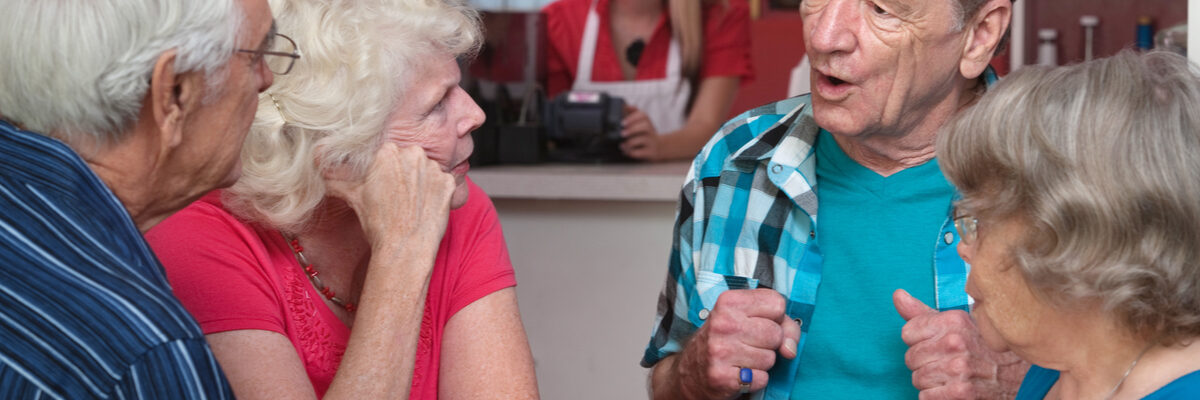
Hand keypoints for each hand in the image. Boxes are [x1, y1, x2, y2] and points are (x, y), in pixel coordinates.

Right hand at [323, 143, 454, 251]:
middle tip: (399, 196)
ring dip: (422, 183)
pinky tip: (425, 208)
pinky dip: (436, 194)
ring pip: (427, 170)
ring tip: (412, 204)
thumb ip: (334, 178)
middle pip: (409, 159)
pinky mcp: (449, 183)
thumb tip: (316, 165)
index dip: (386, 171)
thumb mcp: (352, 196)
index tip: (387, 184)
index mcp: (388, 152)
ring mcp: (434, 168)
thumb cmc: (379, 223)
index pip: (388, 153)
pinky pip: (443, 183)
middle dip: (405, 174)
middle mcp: (413, 154)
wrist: (405, 247)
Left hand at [619, 104, 662, 160]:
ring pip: (644, 140)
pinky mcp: (651, 152)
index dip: (633, 118)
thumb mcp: (641, 122)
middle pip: (645, 126)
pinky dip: (633, 152)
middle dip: (632, 129)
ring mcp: (652, 142)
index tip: (623, 123)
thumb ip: (633, 113)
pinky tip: (626, 151)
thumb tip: (625, 105)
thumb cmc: (646, 133)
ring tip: (622, 144)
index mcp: (647, 122)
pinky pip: (642, 152)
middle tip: (622, 133)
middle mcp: (651, 131)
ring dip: (631, 142)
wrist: (661, 146)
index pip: (643, 115)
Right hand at [671, 289, 800, 398]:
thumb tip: (790, 349)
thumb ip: (781, 324)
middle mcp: (723, 323)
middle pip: (776, 333)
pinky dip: (755, 380)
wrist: (691, 372)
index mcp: (728, 302)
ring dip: (761, 362)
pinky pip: (761, 379)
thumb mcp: (746, 319)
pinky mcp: (722, 377)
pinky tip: (739, 372)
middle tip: (749, 343)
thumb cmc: (724, 341)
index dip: (776, 317)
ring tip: (742, 358)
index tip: (759, 322)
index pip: (777, 303)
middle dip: (769, 343)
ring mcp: (720, 350)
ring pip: (770, 358)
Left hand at [894, 289, 1027, 398]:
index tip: (936, 345)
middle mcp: (954, 343)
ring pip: (918, 378)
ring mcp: (958, 369)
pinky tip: (955, 389)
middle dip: (925, 363)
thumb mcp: (960, 323)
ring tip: (953, 376)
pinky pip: (926, 397)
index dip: (919, 342)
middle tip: (947, 363)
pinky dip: (937, 397)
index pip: (908, 332)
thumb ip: (924, 313)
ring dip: (931, 382)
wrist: (1024, 377)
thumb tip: (897, 295)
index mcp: (953, 322)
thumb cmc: (987, 349)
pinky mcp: (961, 393)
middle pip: (911, 358)